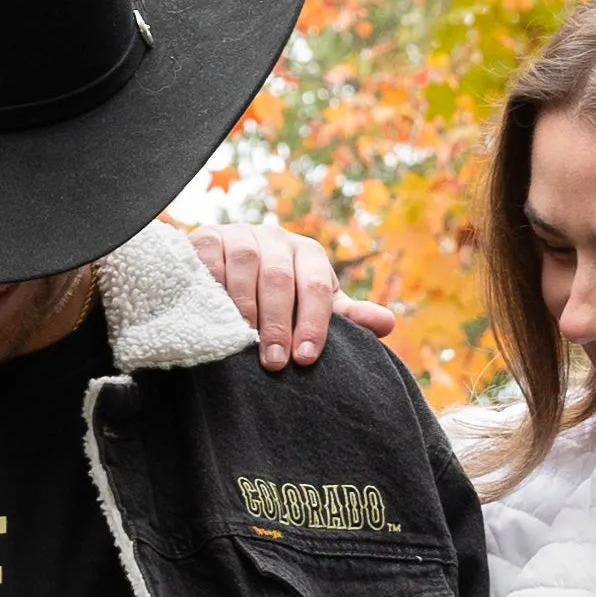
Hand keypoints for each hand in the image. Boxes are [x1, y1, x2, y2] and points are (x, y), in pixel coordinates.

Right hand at [184, 220, 402, 368]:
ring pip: (246, 265)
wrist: (229, 268)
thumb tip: (388, 324)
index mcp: (308, 253)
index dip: (314, 323)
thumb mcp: (313, 305)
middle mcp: (276, 238)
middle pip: (280, 277)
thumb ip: (346, 316)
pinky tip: (214, 312)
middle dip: (278, 323)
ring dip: (245, 306)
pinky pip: (210, 257)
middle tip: (274, 363)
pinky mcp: (207, 236)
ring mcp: (240, 234)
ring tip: (243, 342)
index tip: (306, 358)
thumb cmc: (280, 295)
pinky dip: (213, 282)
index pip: (317, 285)